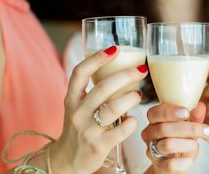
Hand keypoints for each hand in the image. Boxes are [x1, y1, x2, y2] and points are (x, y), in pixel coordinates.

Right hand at [50, 46, 147, 173]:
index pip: (80, 73)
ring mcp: (88, 129)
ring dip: (130, 98)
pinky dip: (131, 122)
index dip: (97, 59)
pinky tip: (132, 119)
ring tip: (138, 95)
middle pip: (102, 88)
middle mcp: (77, 112)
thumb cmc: (79, 126)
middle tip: (141, 70)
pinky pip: (121, 129)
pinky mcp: (99, 145)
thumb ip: (92, 90)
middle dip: (125, 75)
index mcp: (71, 99)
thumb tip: (121, 70)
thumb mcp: (78, 106)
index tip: (115, 49)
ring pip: (113, 108)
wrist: (68, 158)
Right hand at [142, 102, 208, 173]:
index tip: (187, 112)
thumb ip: (194, 117)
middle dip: (188, 128)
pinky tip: (189, 159)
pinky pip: (170, 164)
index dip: (170, 112)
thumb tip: (201, 106)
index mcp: (154, 121)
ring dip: (187, 144)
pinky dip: (184, 162)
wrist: (173, 164)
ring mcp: (152, 150)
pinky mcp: (158, 166)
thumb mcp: (188, 127)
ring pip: (167, 145)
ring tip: (196, 144)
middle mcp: (149, 134)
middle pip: (163, 128)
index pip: (155, 113)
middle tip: (206, 129)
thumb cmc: (180, 141)